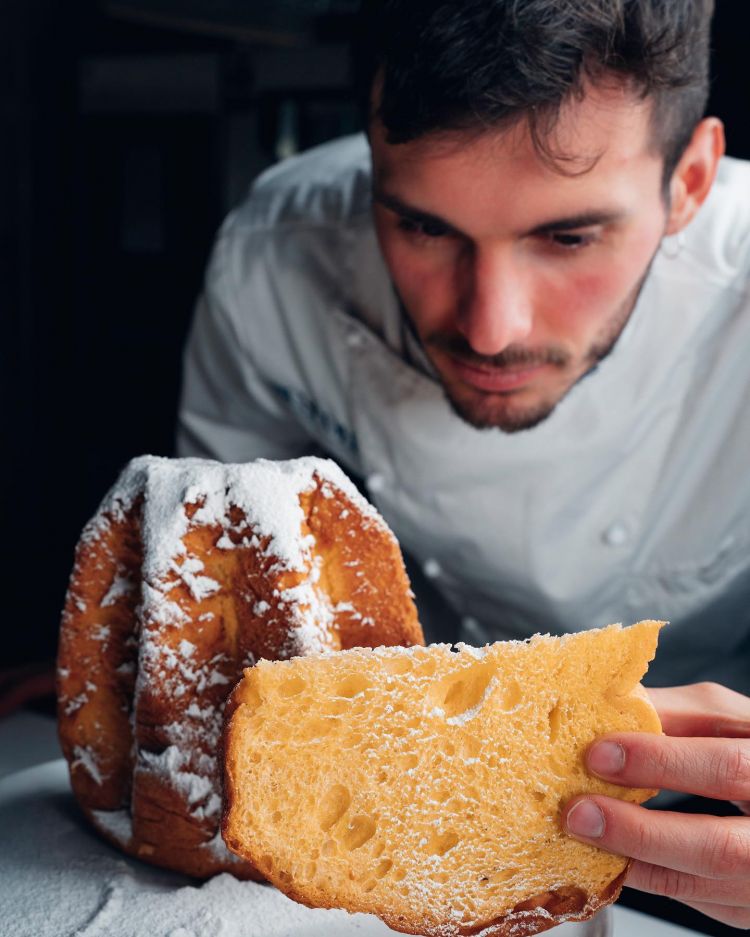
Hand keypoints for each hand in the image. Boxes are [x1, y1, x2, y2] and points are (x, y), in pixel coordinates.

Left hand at [562, 682, 749, 927]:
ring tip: (584, 834)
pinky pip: (698, 900)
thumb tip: (603, 712)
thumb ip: (672, 716)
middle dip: (642, 831)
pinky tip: (613, 856)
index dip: (662, 762)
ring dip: (636, 859)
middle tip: (581, 812)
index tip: (599, 754)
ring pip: (705, 883)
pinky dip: (650, 877)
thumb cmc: (749, 750)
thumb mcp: (723, 720)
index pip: (728, 766)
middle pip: (720, 846)